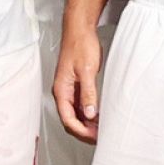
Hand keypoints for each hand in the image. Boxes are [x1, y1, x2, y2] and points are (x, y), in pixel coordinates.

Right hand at [53, 25, 103, 144]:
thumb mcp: (86, 70)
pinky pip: (80, 104)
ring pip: (76, 113)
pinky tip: (99, 114)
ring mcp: (69, 89)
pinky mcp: (76, 84)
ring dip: (87, 123)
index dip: (81, 130)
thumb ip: (87, 93)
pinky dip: (89, 112)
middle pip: (70, 119)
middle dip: (84, 130)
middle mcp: (63, 92)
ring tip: (102, 128)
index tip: (94, 136)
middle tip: (100, 136)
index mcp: (61, 90)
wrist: (80, 29)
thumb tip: (89, 114)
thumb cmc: (80, 45)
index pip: (67, 119)